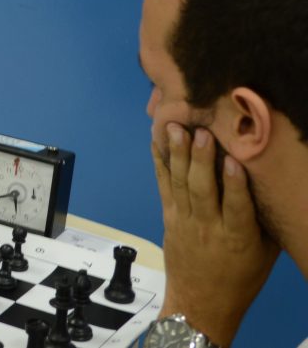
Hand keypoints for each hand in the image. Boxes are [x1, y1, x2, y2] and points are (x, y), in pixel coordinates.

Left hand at [152, 124, 278, 345]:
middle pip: (202, 190)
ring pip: (180, 184)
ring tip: (175, 128)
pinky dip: (160, 164)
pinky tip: (156, 143)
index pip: (236, 208)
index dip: (235, 184)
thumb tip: (275, 185)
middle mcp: (208, 228)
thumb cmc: (240, 277)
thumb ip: (265, 220)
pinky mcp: (168, 218)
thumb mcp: (265, 254)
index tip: (233, 161)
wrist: (200, 304)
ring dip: (177, 154)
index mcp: (237, 239)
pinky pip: (164, 187)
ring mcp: (184, 221)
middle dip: (200, 160)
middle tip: (200, 132)